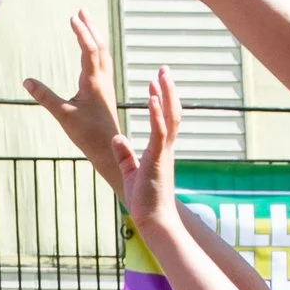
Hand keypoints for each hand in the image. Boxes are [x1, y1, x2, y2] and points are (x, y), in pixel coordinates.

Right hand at [23, 10, 127, 184]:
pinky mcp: (105, 92)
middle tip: (82, 10)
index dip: (81, 32)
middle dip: (90, 27)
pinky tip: (92, 53)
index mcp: (94, 82)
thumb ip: (45, 97)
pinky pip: (103, 64)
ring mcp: (106, 86)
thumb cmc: (88, 135)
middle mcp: (103, 80)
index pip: (89, 50)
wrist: (111, 150)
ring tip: (87, 24)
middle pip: (99, 47)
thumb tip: (26, 81)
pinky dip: (97, 51)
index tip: (73, 17)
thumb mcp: (63, 115)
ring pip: (103, 55)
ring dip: (95, 37)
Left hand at [110, 68, 184, 235]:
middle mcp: (165, 147)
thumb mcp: (130, 172)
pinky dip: (156, 114)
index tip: (155, 81)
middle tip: (163, 69)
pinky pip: (159, 132)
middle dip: (168, 89)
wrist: (154, 220)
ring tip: (161, 74)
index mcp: (159, 149)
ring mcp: (164, 152)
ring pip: (170, 117)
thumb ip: (124, 154)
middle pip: (172, 111)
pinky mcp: (159, 159)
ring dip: (166, 95)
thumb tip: (117, 138)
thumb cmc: (144, 201)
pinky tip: (152, 98)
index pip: (163, 118)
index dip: (161, 99)